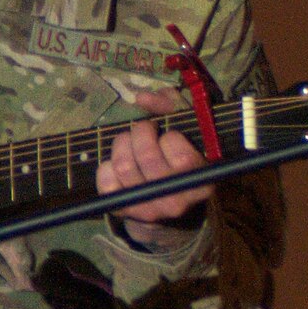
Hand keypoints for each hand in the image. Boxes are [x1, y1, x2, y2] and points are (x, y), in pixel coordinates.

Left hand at [97, 88, 210, 243]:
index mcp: (201, 183)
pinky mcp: (124, 210)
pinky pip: (106, 181)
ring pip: (124, 166)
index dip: (170, 138)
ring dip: (122, 144)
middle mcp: (176, 202)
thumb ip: (170, 106)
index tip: (168, 136)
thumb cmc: (180, 158)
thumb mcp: (187, 129)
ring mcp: (149, 209)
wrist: (167, 204)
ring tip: (128, 141)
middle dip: (141, 132)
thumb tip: (142, 97)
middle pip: (147, 157)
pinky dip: (106, 166)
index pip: (182, 158)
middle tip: (143, 129)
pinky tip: (117, 163)